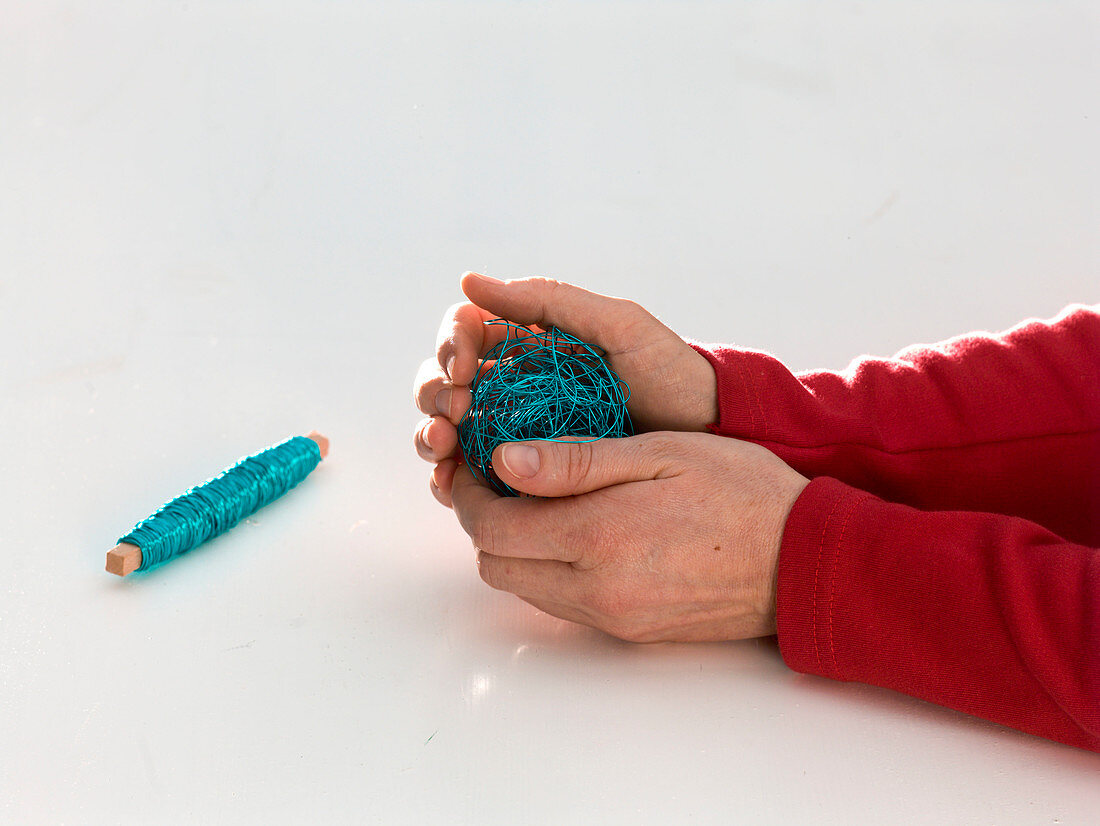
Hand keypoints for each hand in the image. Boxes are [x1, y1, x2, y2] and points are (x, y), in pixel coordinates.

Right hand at [413, 273, 718, 506]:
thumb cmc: (669, 372)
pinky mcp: (528, 476)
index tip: (463, 365)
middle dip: (433, 393)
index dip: (451, 344)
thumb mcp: (618, 325)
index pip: (467, 334)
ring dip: (430, 435)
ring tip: (443, 447)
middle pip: (445, 382)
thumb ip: (550, 301)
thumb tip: (469, 280)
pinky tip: (451, 485)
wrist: (708, 434)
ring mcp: (517, 433)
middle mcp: (514, 386)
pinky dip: (448, 479)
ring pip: (448, 429)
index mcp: (530, 343)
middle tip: (452, 410)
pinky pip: (473, 477)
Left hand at [450, 430, 809, 641]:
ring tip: (539, 503)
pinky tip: (577, 534)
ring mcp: (613, 617)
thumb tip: (504, 462)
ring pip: (525, 589)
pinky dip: (549, 571)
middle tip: (502, 480)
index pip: (490, 528)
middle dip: (484, 523)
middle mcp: (596, 588)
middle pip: (495, 566)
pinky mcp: (631, 632)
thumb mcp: (661, 453)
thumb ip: (577, 460)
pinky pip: (563, 605)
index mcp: (598, 535)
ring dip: (515, 549)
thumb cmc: (741, 492)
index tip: (472, 463)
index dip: (467, 494)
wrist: (805, 560)